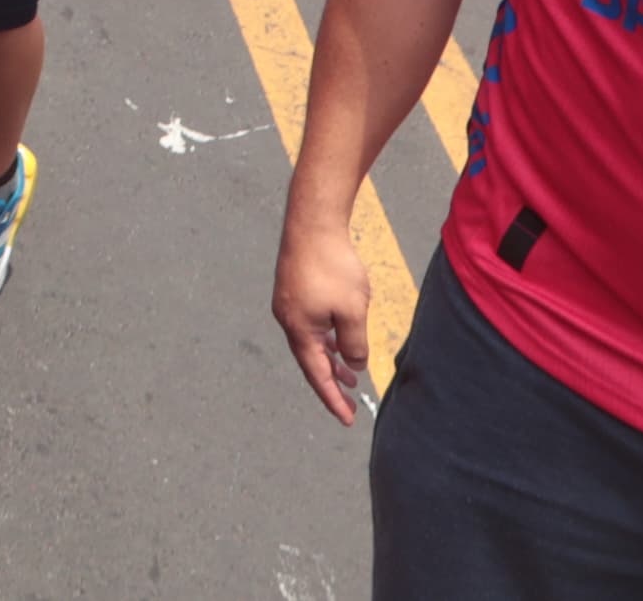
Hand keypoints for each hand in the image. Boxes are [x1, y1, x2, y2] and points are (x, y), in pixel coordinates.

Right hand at [273, 217, 375, 424]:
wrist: (312, 223)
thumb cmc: (333, 267)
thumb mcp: (352, 312)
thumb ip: (354, 344)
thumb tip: (353, 365)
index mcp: (299, 329)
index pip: (316, 374)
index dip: (333, 398)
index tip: (348, 419)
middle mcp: (287, 319)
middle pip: (310, 360)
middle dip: (331, 382)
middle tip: (351, 402)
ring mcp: (288, 302)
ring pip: (310, 340)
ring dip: (329, 358)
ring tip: (349, 372)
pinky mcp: (293, 287)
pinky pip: (309, 323)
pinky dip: (325, 337)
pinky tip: (338, 335)